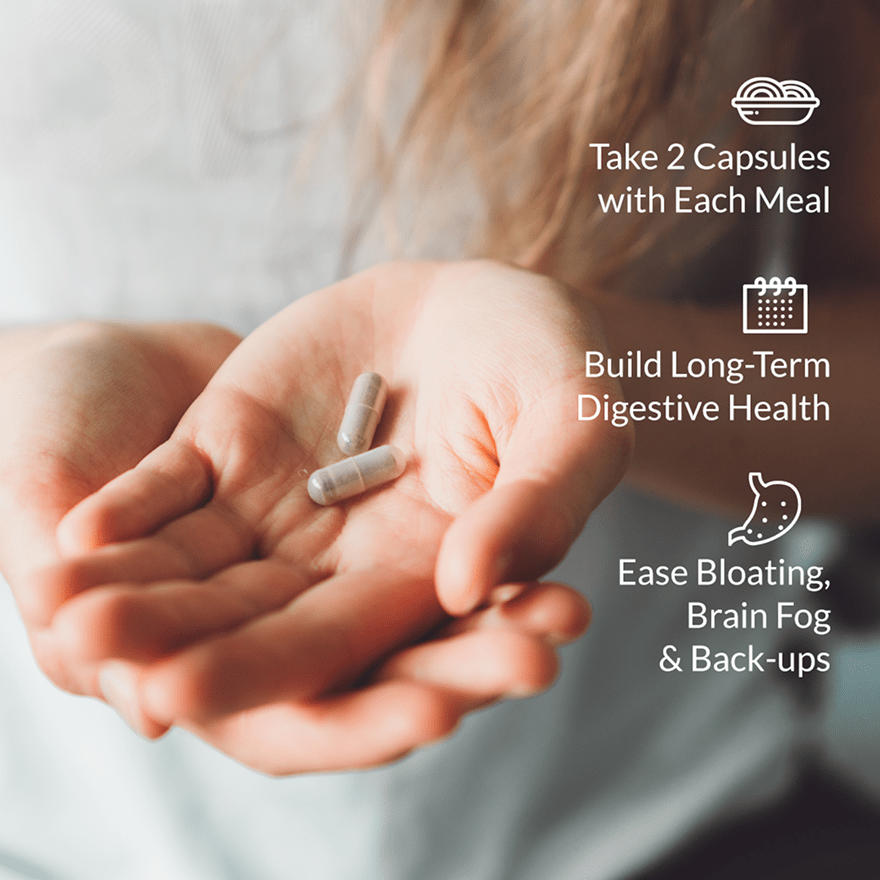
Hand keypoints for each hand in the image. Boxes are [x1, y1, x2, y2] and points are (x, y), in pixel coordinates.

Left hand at [35, 261, 630, 770]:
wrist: (482, 303)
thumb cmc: (550, 364)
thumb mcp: (575, 423)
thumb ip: (539, 504)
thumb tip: (474, 586)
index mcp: (423, 577)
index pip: (344, 643)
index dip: (269, 671)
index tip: (191, 693)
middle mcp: (340, 559)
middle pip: (251, 619)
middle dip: (180, 645)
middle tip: (109, 667)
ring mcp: (279, 503)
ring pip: (195, 563)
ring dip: (128, 589)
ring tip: (60, 607)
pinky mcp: (234, 445)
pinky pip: (172, 486)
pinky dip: (128, 507)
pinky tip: (77, 535)